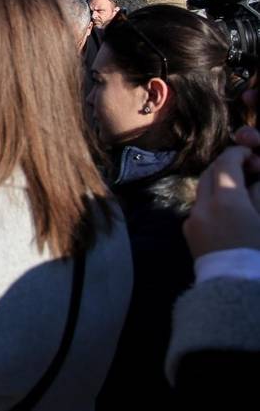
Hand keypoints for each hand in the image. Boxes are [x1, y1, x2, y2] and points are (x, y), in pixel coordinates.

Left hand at [185, 142, 259, 258]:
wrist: (235, 288)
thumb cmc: (257, 253)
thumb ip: (258, 195)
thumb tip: (255, 180)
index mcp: (226, 200)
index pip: (226, 164)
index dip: (238, 153)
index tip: (249, 152)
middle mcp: (203, 206)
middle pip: (209, 173)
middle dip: (226, 165)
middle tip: (246, 166)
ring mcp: (193, 219)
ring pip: (202, 190)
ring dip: (218, 182)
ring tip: (239, 187)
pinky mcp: (189, 232)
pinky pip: (199, 207)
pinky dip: (212, 200)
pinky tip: (227, 209)